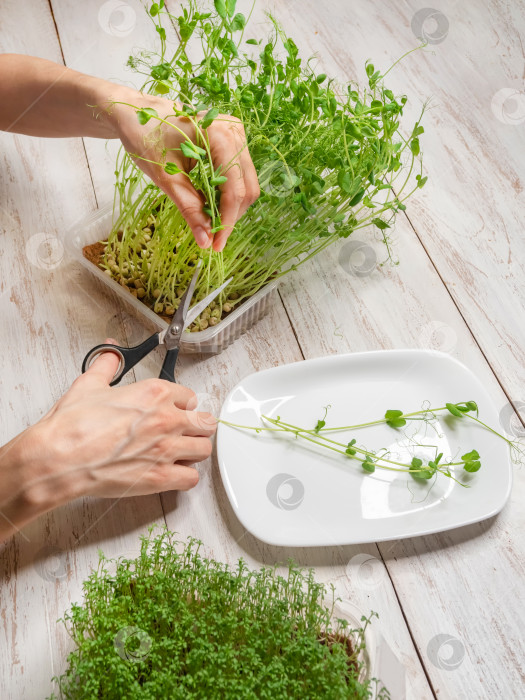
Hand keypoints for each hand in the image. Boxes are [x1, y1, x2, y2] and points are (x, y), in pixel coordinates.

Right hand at [0, 342, 215, 539]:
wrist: (59, 458)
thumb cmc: (72, 426)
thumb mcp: (90, 384)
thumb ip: (107, 364)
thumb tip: (110, 351)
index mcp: (155, 393)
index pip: (190, 397)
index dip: (183, 405)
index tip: (177, 410)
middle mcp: (167, 420)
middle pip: (204, 423)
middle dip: (196, 427)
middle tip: (185, 432)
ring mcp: (166, 449)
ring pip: (204, 449)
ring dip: (194, 450)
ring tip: (182, 453)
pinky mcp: (161, 477)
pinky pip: (192, 478)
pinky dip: (185, 476)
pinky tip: (174, 473)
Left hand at [106, 88, 259, 251]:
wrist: (137, 114)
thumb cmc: (146, 138)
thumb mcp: (166, 178)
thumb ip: (189, 208)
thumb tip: (205, 241)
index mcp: (220, 135)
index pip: (234, 188)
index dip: (227, 220)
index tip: (217, 245)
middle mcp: (235, 133)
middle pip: (246, 189)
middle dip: (231, 216)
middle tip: (212, 238)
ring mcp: (237, 136)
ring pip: (246, 185)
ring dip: (231, 208)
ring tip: (210, 221)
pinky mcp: (234, 143)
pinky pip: (239, 177)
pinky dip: (227, 196)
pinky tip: (211, 204)